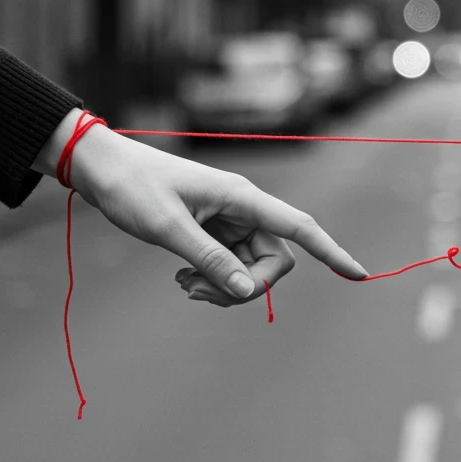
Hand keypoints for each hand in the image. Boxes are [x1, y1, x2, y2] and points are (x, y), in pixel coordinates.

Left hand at [37, 111, 367, 306]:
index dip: (331, 252)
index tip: (359, 275)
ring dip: (224, 288)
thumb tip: (248, 292)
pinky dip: (211, 281)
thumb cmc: (132, 187)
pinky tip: (182, 278)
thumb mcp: (167, 226)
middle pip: (274, 261)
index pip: (299, 227)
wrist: (101, 168)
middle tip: (197, 292)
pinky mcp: (213, 232)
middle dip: (246, 287)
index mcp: (241, 198)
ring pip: (251, 270)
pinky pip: (230, 268)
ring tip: (183, 285)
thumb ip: (209, 260)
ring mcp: (229, 222)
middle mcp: (243, 209)